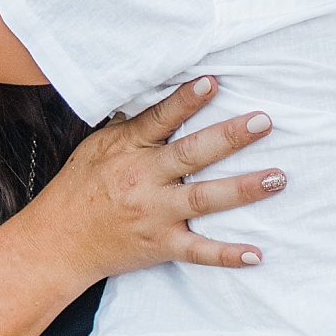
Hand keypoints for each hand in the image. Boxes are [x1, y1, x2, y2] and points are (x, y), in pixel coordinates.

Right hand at [36, 77, 286, 283]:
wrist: (57, 240)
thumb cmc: (78, 188)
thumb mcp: (97, 146)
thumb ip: (132, 127)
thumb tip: (159, 95)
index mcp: (128, 149)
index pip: (161, 119)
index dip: (187, 100)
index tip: (214, 81)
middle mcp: (143, 179)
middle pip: (191, 154)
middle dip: (229, 137)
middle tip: (263, 121)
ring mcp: (154, 214)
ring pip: (204, 198)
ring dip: (243, 188)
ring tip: (277, 177)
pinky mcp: (160, 245)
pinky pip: (198, 251)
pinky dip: (226, 254)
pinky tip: (255, 253)